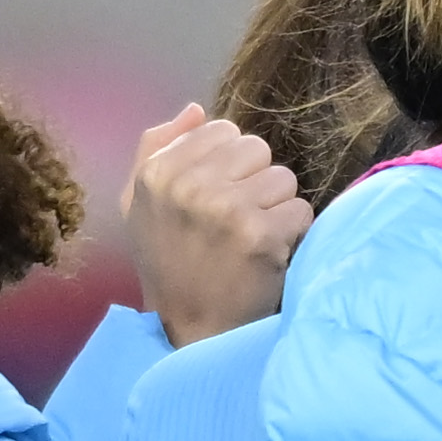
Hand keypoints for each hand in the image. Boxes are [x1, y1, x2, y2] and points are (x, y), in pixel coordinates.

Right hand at [124, 102, 317, 342]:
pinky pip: (301, 210)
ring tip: (254, 236)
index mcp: (158, 173)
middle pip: (257, 149)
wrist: (191, 329)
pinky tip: (270, 253)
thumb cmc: (167, 264)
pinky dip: (293, 233)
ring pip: (283, 178)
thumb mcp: (140, 205)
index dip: (230, 163)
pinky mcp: (261, 236)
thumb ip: (156, 149)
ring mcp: (226, 210)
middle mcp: (189, 186)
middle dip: (255, 181)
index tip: (219, 196)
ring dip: (276, 207)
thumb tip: (196, 111)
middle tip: (238, 219)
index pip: (222, 130)